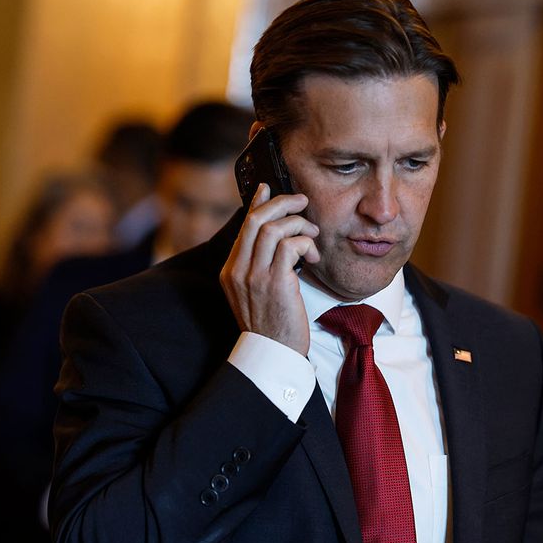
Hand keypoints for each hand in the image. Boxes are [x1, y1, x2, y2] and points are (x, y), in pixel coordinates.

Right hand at [220, 184, 320, 355]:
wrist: (273, 354)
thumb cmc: (272, 324)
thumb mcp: (256, 292)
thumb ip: (260, 266)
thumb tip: (276, 237)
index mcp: (230, 271)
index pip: (243, 227)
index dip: (256, 203)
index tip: (267, 188)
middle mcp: (237, 271)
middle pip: (254, 220)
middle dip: (281, 203)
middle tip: (301, 201)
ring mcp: (254, 277)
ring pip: (272, 229)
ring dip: (298, 225)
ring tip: (312, 235)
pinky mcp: (275, 283)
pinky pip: (289, 246)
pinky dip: (304, 243)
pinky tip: (312, 256)